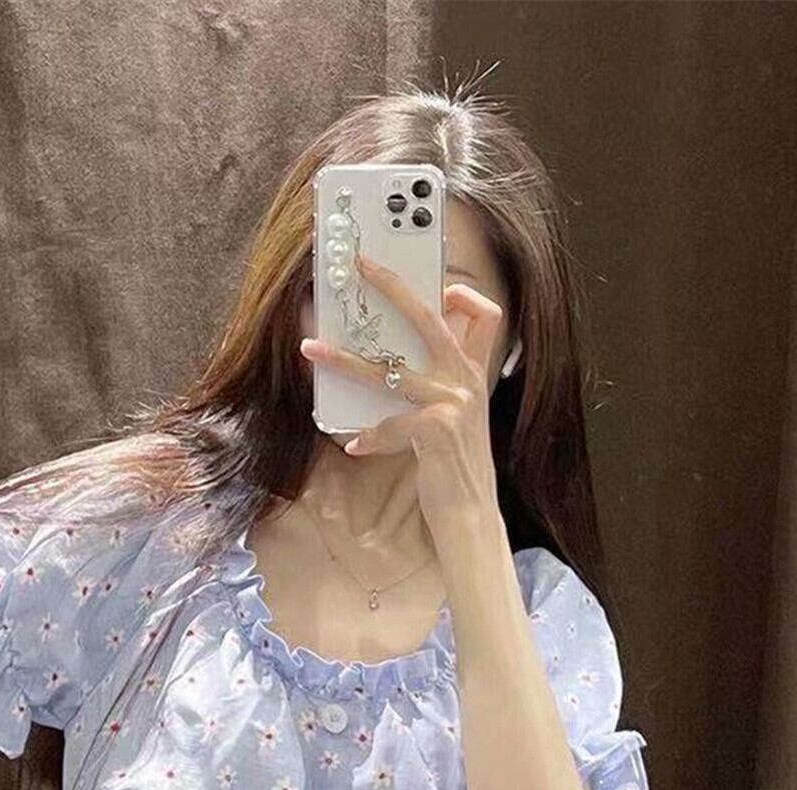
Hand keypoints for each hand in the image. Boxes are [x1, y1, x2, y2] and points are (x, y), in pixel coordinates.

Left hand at [299, 250, 504, 541]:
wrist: (471, 516)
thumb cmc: (454, 468)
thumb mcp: (457, 420)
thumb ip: (438, 388)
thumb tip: (393, 365)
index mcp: (473, 374)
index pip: (484, 315)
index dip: (463, 294)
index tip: (439, 286)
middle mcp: (466, 381)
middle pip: (429, 316)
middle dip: (392, 285)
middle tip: (361, 266)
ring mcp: (453, 403)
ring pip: (389, 369)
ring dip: (344, 359)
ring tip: (311, 350)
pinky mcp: (437, 431)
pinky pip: (389, 424)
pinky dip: (369, 435)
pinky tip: (355, 444)